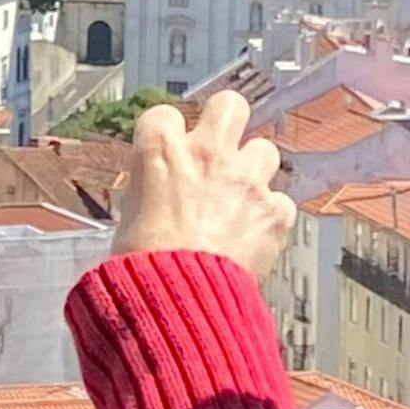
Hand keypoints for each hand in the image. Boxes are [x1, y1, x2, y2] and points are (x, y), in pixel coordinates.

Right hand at [109, 90, 294, 276]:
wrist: (176, 303)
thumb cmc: (142, 267)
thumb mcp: (128, 218)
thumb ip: (150, 191)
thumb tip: (157, 192)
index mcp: (160, 153)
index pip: (163, 115)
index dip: (165, 133)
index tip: (164, 149)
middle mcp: (207, 156)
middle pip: (229, 105)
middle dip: (226, 122)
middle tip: (219, 147)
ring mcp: (246, 182)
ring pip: (264, 149)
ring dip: (253, 169)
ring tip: (238, 196)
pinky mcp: (274, 213)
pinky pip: (281, 201)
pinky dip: (270, 215)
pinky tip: (253, 231)